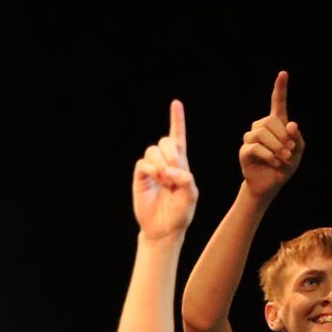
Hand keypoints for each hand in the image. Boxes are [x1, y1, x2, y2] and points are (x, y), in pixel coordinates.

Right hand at [133, 100, 197, 239]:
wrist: (164, 228)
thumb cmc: (181, 213)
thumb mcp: (191, 196)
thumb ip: (186, 180)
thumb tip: (169, 170)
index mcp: (181, 164)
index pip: (179, 137)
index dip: (176, 119)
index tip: (175, 103)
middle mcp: (166, 163)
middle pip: (166, 141)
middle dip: (171, 153)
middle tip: (173, 172)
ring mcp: (152, 170)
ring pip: (153, 150)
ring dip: (161, 162)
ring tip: (163, 180)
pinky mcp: (140, 178)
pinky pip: (143, 163)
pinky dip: (150, 168)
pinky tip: (155, 178)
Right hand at [238, 70, 302, 199]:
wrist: (270, 184)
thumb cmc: (285, 166)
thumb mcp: (298, 151)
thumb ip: (297, 138)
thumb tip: (291, 125)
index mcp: (277, 125)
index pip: (277, 103)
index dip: (280, 88)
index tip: (283, 74)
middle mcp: (261, 128)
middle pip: (269, 120)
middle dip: (283, 135)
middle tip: (290, 150)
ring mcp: (251, 139)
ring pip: (262, 133)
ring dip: (276, 146)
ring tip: (284, 157)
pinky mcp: (244, 151)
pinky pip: (255, 146)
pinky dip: (269, 154)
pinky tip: (275, 162)